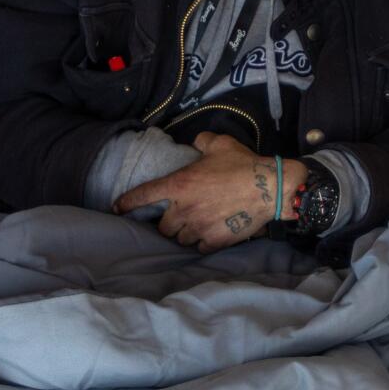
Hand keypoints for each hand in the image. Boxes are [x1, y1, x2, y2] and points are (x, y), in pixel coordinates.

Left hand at [114, 132, 304, 252]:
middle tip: (180, 215)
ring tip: (196, 226)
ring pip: (180, 239)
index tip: (117, 208)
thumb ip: (202, 142)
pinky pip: (199, 247)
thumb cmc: (244, 164)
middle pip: (163, 226)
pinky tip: (210, 234)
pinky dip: (201, 242)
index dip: (127, 202)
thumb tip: (196, 144)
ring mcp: (199, 228)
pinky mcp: (215, 241)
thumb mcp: (220, 144)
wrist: (271, 188)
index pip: (143, 195)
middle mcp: (184, 209)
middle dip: (169, 222)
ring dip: (184, 233)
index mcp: (179, 185)